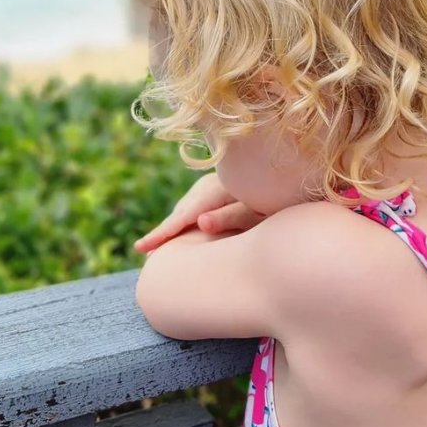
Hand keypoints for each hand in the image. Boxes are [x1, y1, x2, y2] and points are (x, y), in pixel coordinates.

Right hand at [133, 172, 266, 252]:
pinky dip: (183, 220)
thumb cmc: (274, 198)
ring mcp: (208, 187)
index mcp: (215, 191)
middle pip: (180, 213)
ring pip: (184, 210)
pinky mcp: (212, 190)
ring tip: (154, 246)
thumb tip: (200, 223)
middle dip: (163, 232)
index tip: (142, 248)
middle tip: (143, 252)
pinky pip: (192, 208)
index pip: (183, 217)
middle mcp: (207, 187)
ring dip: (172, 226)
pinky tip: (179, 231)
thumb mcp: (256, 210)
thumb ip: (229, 216)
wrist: (284, 175)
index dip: (162, 234)